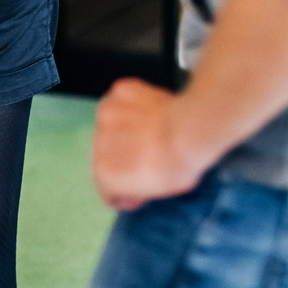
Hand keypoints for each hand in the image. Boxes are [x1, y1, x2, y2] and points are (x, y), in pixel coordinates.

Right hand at [92, 78, 213, 211]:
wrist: (189, 130)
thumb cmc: (178, 164)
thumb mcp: (158, 192)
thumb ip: (135, 192)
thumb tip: (128, 194)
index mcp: (105, 174)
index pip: (107, 189)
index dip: (125, 188)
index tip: (137, 183)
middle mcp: (98, 144)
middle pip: (106, 154)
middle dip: (123, 156)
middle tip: (148, 154)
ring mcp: (107, 115)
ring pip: (111, 125)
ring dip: (124, 130)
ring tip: (150, 131)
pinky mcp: (119, 92)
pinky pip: (122, 102)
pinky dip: (132, 107)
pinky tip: (150, 113)